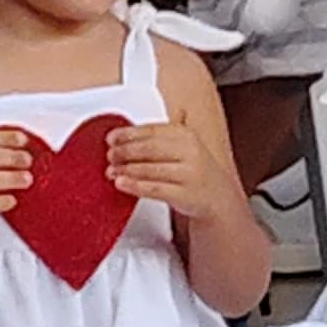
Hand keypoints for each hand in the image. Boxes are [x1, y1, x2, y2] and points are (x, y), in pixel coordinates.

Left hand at [106, 121, 242, 223]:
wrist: (217, 196)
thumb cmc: (194, 169)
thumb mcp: (183, 145)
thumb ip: (159, 134)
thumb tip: (126, 129)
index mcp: (186, 135)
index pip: (152, 130)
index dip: (128, 134)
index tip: (111, 138)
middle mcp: (190, 151)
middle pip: (149, 148)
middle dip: (125, 151)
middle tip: (110, 155)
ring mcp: (189, 174)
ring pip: (150, 169)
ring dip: (126, 169)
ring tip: (111, 171)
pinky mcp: (185, 194)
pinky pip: (155, 189)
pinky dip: (135, 186)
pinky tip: (122, 183)